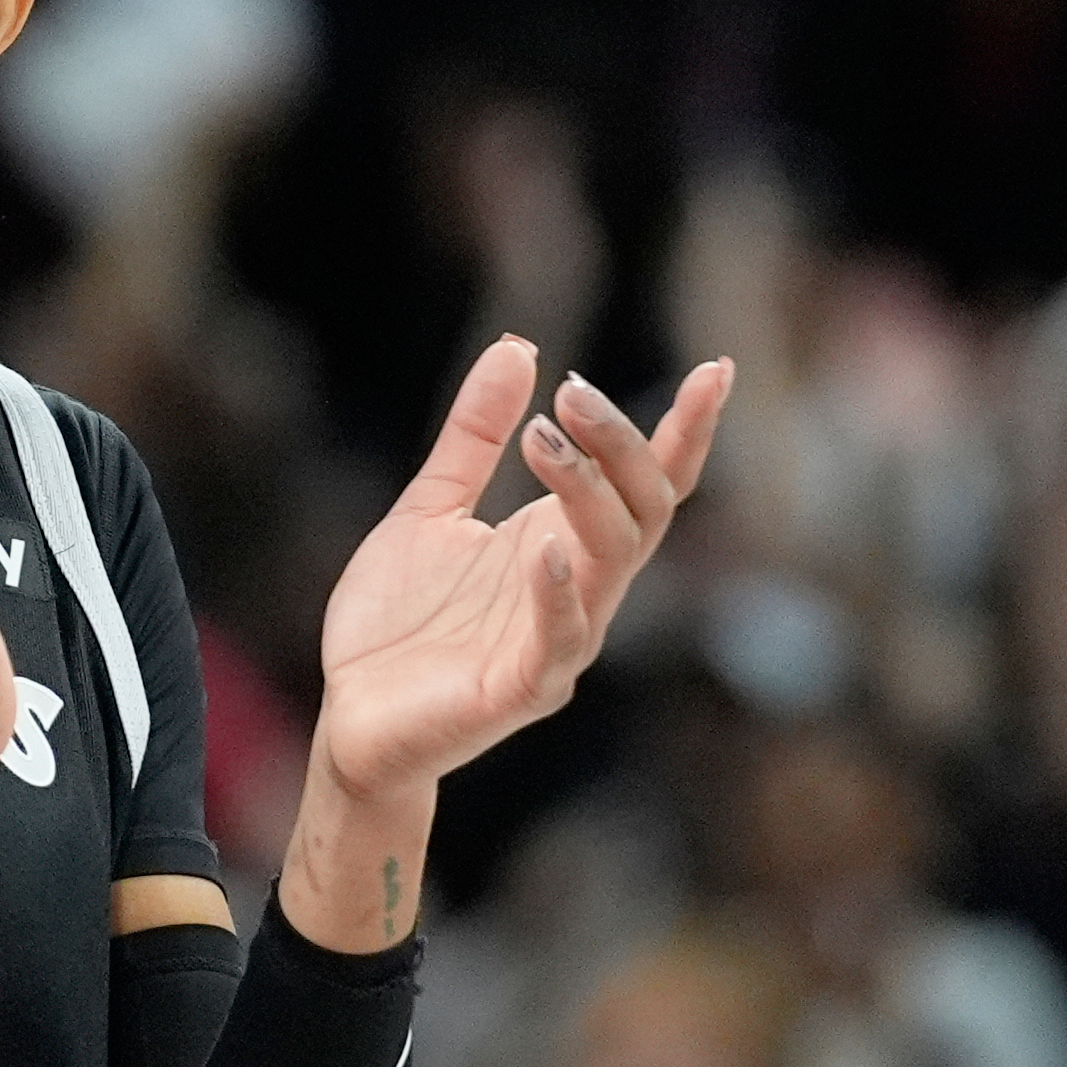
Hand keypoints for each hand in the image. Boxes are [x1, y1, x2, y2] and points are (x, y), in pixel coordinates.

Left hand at [312, 340, 732, 800]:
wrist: (351, 720)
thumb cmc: (398, 624)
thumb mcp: (428, 509)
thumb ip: (473, 437)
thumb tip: (518, 346)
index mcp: (564, 543)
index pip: (648, 483)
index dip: (686, 430)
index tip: (715, 369)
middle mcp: (580, 589)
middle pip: (644, 509)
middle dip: (621, 444)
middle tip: (571, 393)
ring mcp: (559, 642)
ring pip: (614, 561)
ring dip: (588, 493)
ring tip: (545, 436)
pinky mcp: (521, 689)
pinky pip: (560, 640)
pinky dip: (559, 591)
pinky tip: (546, 546)